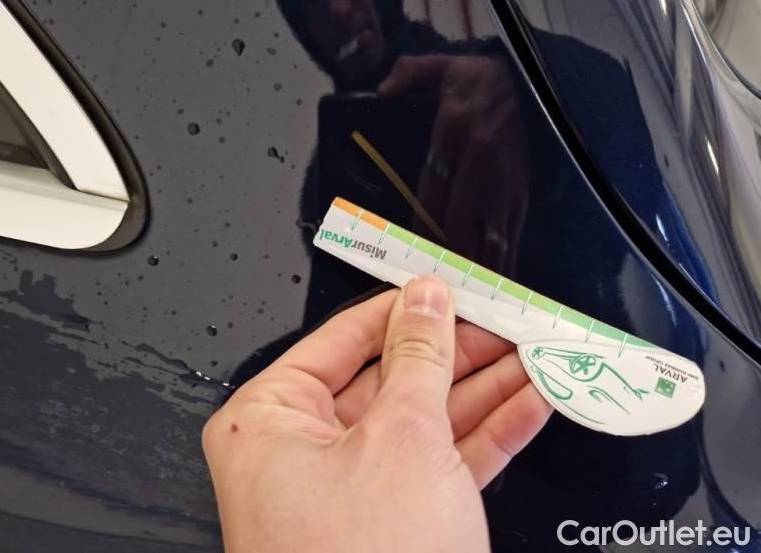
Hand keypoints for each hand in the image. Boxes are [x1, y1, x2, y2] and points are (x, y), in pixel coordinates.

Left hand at [203, 275, 551, 551]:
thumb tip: (426, 300)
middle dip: (457, 349)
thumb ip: (419, 357)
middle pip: (392, 375)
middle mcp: (304, 452)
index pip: (345, 337)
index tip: (447, 285)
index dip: (404, 306)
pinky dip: (490, 432)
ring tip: (534, 354)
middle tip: (504, 319)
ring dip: (485, 387)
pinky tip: (531, 403)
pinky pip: (445, 459)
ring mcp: (352, 489)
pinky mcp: (396, 520)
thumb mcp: (400, 437)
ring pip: (426, 417)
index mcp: (271, 419)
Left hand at [379, 55, 529, 274]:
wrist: (539, 75)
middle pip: (459, 217)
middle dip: (447, 254)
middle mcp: (480, 159)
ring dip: (477, 264)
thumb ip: (411, 73)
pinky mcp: (524, 188)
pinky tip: (500, 281)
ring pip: (488, 229)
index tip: (411, 251)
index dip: (421, 224)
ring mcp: (505, 177)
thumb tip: (382, 90)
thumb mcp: (446, 64)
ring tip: (468, 297)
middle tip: (436, 288)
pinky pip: (512, 228)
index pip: (433, 188)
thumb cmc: (487, 75)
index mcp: (455, 131)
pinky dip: (505, 256)